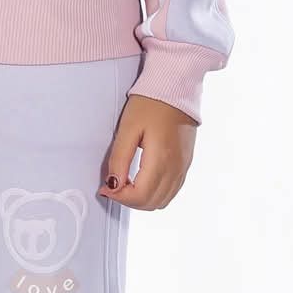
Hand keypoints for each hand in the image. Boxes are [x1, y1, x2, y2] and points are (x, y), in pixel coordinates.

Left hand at [98, 93, 197, 209]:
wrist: (175, 89)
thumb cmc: (151, 104)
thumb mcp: (127, 129)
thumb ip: (119, 159)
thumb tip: (113, 184)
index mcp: (161, 159)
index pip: (140, 196)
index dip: (119, 197)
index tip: (106, 188)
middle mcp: (176, 168)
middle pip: (152, 203)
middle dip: (129, 200)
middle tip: (113, 187)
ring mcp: (183, 167)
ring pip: (163, 201)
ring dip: (142, 200)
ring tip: (126, 184)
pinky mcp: (186, 164)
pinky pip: (172, 191)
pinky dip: (155, 194)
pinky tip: (142, 181)